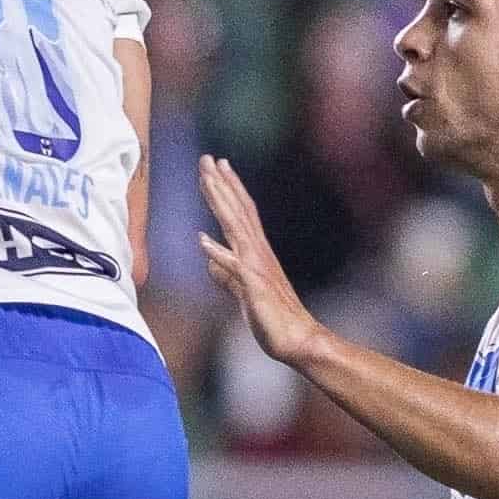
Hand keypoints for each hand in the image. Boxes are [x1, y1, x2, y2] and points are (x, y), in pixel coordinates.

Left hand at [199, 154, 327, 371]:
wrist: (297, 340)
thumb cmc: (273, 319)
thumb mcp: (244, 293)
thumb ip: (227, 276)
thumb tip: (211, 263)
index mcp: (256, 253)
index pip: (241, 213)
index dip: (228, 188)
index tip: (217, 165)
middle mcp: (257, 253)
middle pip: (237, 211)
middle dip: (221, 184)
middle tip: (207, 158)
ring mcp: (256, 267)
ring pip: (235, 228)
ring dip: (220, 203)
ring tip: (206, 180)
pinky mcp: (254, 287)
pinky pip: (233, 267)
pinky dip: (218, 252)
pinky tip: (202, 240)